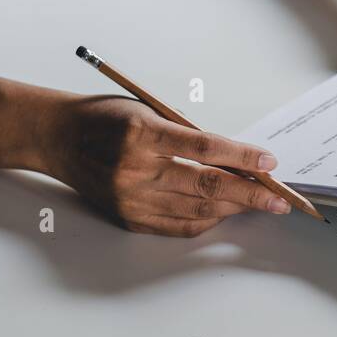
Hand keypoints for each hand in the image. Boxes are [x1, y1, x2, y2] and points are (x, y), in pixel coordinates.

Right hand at [43, 96, 290, 236]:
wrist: (57, 137)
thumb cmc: (106, 118)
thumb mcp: (149, 110)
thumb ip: (189, 134)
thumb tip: (238, 159)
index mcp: (142, 133)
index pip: (206, 148)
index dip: (243, 158)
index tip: (269, 162)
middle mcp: (135, 169)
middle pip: (207, 185)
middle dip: (251, 193)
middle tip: (279, 198)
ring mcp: (131, 198)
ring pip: (198, 208)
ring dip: (235, 207)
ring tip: (259, 203)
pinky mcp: (128, 217)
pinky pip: (179, 225)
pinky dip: (208, 218)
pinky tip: (226, 211)